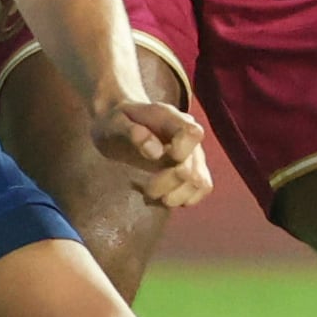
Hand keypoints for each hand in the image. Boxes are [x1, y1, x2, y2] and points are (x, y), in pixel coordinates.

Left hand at [87, 86, 210, 209]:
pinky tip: (163, 196)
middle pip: (193, 167)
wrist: (121, 124)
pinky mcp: (194, 170)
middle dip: (168, 182)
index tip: (156, 158)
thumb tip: (156, 152)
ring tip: (152, 195)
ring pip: (200, 182)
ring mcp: (194, 154)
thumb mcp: (114, 123)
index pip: (192, 133)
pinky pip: (202, 188)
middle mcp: (189, 136)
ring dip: (176, 195)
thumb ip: (133, 133)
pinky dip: (184, 198)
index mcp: (171, 119)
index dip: (181, 150)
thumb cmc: (115, 123)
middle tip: (146, 189)